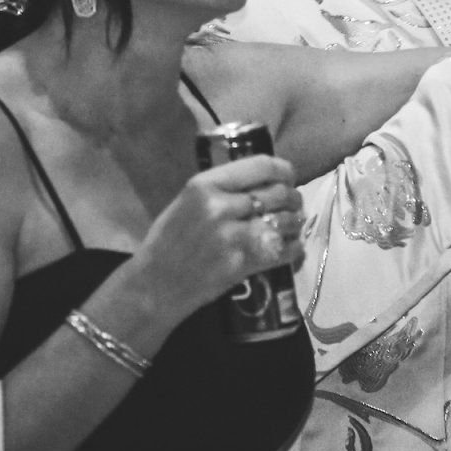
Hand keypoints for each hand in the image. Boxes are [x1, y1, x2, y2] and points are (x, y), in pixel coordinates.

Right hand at [130, 154, 304, 317]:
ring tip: (292, 224)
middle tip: (294, 204)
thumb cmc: (168, 241)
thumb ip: (221, 188)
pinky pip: (283, 250)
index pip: (261, 166)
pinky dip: (294, 248)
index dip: (284, 170)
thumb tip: (261, 180)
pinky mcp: (243, 263)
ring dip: (294, 222)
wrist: (156, 284)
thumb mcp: (187, 200)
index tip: (289, 176)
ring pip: (285, 221)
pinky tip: (292, 247)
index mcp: (205, 185)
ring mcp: (233, 236)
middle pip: (278, 193)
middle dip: (293, 197)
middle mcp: (221, 206)